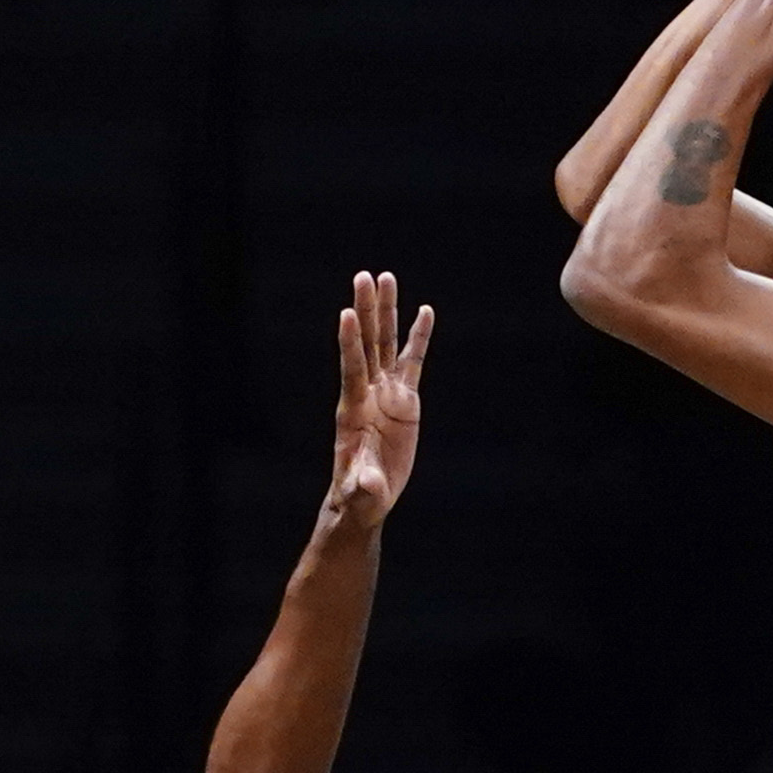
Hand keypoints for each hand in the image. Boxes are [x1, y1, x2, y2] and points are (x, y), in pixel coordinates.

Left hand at [327, 271, 435, 529]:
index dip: (350, 342)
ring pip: (386, 343)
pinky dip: (418, 337)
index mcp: (353, 410)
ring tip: (386, 277)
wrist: (368, 495)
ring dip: (387, 311)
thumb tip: (369, 483)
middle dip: (367, 310)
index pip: (352, 368)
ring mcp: (386, 392)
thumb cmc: (360, 495)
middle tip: (365, 276)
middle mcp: (367, 393)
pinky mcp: (404, 398)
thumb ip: (364, 485)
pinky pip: (413, 361)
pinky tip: (425, 311)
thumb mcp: (362, 493)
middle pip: (368, 343)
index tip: (347, 312)